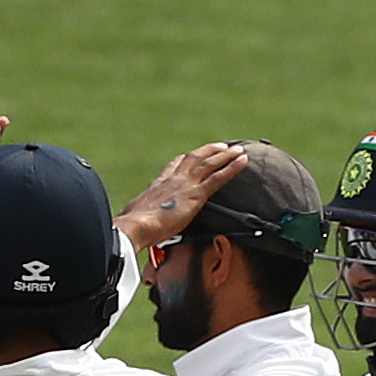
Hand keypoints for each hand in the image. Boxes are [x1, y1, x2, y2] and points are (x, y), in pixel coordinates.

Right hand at [114, 142, 251, 256]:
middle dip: (208, 151)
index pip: (172, 168)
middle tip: (221, 146)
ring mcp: (185, 185)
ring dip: (225, 155)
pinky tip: (243, 161)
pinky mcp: (196, 195)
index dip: (182, 160)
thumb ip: (139, 220)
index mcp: (157, 186)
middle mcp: (173, 180)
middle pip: (193, 159)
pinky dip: (232, 168)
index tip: (187, 155)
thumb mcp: (134, 220)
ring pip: (209, 164)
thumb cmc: (132, 228)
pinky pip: (218, 178)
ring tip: (237, 150)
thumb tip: (132, 229)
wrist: (135, 226)